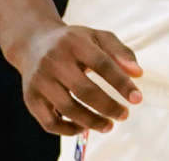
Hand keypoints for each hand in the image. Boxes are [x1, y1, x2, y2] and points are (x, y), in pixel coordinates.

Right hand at [13, 25, 143, 135]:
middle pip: (84, 90)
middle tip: (124, 115)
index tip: (137, 98)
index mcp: (74, 42)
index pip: (102, 64)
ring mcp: (40, 80)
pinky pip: (49, 122)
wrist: (33, 42)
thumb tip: (137, 73)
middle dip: (108, 106)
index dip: (121, 83)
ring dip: (92, 121)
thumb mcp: (97, 37)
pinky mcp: (31, 98)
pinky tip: (84, 127)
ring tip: (109, 125)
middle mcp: (54, 60)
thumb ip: (120, 52)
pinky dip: (68, 130)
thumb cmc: (72, 42)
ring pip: (67, 108)